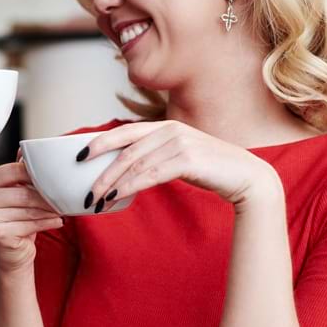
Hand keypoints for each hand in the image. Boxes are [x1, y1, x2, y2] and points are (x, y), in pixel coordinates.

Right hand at [0, 162, 62, 271]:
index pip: (12, 170)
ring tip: (61, 209)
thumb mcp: (15, 193)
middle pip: (22, 191)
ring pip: (28, 209)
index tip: (52, 176)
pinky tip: (57, 221)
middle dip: (46, 195)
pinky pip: (30, 224)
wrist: (11, 255)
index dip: (35, 173)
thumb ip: (19, 173)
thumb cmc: (14, 221)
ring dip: (49, 209)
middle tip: (62, 196)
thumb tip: (26, 150)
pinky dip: (47, 222)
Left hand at [82, 120, 282, 210]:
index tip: (79, 156)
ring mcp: (180, 142)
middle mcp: (171, 130)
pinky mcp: (187, 159)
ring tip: (97, 201)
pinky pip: (150, 175)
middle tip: (86, 191)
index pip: (125, 132)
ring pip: (135, 165)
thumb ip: (157, 155)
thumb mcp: (180, 155)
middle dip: (101, 172)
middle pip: (125, 151)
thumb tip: (126, 170)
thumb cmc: (211, 169)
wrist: (247, 177)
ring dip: (112, 184)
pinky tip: (117, 197)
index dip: (99, 142)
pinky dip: (130, 187)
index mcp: (166, 126)